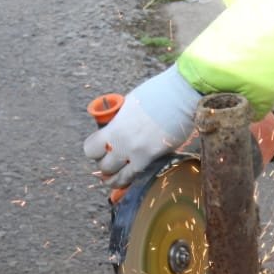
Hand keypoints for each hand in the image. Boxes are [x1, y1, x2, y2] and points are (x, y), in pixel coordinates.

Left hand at [83, 65, 200, 187]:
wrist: (181, 95)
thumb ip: (119, 120)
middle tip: (111, 160)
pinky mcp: (153, 158)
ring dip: (114, 176)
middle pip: (103, 165)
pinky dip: (128, 179)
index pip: (91, 149)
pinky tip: (126, 179)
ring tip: (113, 177)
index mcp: (114, 127)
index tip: (99, 148)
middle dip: (105, 163)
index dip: (94, 150)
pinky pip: (134, 176)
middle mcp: (122, 143)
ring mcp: (138, 153)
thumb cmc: (157, 93)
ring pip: (117, 177)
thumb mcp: (129, 104)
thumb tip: (114, 128)